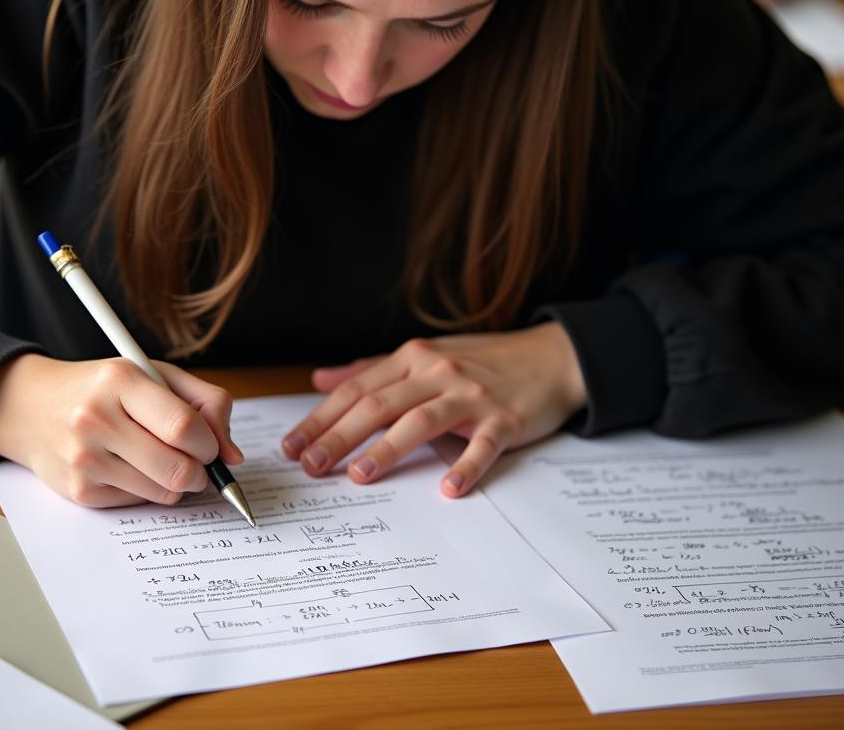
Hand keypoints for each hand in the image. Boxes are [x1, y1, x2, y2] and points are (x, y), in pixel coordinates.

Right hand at [0, 354, 242, 506]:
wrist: (33, 407)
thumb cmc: (106, 389)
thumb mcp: (157, 375)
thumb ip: (206, 403)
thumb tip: (233, 455)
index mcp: (121, 381)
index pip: (184, 427)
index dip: (211, 443)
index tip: (212, 445)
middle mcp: (96, 420)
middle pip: (178, 468)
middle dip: (202, 472)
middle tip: (200, 462)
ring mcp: (84, 460)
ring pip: (163, 492)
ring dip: (178, 483)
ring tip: (164, 458)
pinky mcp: (79, 492)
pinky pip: (139, 503)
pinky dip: (150, 490)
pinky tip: (133, 467)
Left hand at [281, 323, 586, 497]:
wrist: (551, 357)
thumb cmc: (483, 361)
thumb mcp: (425, 356)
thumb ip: (372, 370)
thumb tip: (321, 380)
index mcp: (414, 357)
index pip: (358, 389)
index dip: (321, 417)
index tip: (292, 446)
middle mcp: (437, 371)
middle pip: (379, 405)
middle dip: (339, 436)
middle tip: (310, 465)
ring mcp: (471, 395)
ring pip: (420, 421)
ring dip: (387, 449)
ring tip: (358, 475)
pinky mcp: (504, 419)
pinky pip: (481, 445)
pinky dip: (465, 467)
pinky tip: (448, 488)